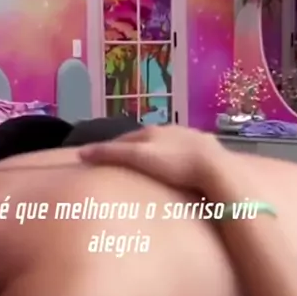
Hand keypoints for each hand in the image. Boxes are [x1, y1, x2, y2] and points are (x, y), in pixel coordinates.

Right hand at [79, 125, 228, 194]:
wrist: (215, 167)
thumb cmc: (174, 164)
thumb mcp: (138, 159)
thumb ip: (111, 154)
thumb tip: (81, 152)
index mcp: (151, 131)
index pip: (124, 137)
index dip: (112, 147)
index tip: (102, 158)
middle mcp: (169, 129)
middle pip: (145, 137)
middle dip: (134, 147)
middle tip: (125, 161)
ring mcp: (189, 136)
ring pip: (167, 141)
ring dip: (157, 149)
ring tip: (151, 163)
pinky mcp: (207, 146)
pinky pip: (188, 149)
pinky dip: (179, 154)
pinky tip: (181, 163)